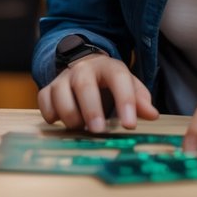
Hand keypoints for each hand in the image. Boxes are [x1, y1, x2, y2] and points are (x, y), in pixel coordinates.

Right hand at [38, 54, 157, 132]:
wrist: (86, 68)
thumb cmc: (110, 82)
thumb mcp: (128, 86)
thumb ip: (140, 99)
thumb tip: (152, 114)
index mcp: (108, 67)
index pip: (118, 78)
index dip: (125, 101)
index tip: (130, 125)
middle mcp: (83, 69)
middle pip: (84, 85)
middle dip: (91, 109)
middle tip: (98, 130)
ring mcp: (63, 78)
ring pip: (59, 93)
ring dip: (70, 115)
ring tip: (81, 128)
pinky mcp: (48, 89)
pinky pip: (44, 100)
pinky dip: (50, 114)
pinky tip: (60, 123)